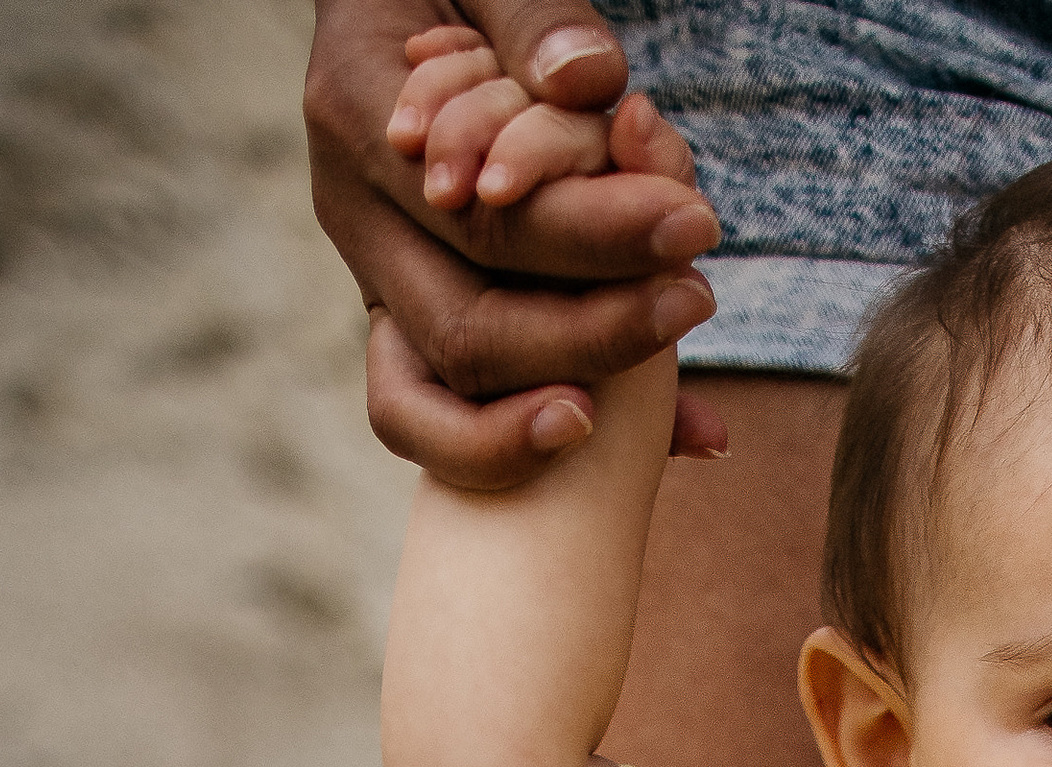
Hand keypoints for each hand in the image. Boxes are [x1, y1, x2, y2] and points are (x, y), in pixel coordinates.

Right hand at [306, 0, 727, 487]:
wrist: (404, 0)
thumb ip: (532, 14)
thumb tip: (589, 86)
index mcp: (357, 120)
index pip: (482, 223)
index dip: (590, 239)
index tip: (691, 226)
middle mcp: (357, 220)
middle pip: (465, 332)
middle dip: (592, 335)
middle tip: (695, 299)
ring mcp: (380, 282)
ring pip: (456, 392)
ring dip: (575, 393)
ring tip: (689, 404)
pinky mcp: (415, 321)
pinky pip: (469, 415)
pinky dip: (574, 435)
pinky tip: (690, 438)